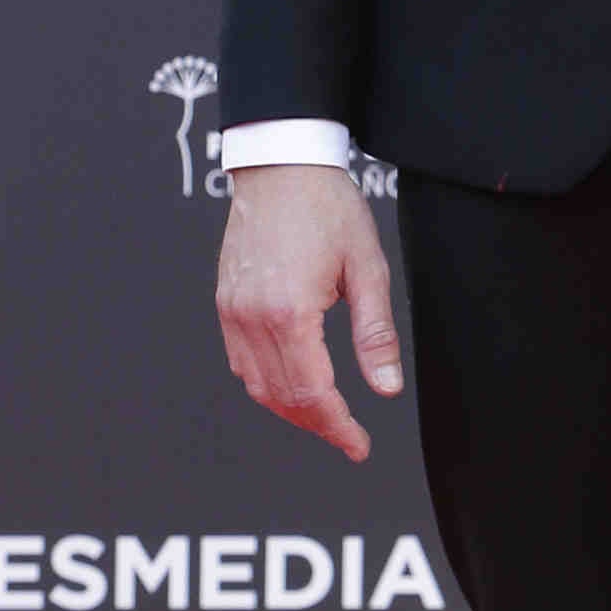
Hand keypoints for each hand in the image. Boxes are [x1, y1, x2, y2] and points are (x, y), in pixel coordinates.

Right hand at [216, 164, 403, 462]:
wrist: (281, 163)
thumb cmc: (328, 206)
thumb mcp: (368, 268)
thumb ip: (375, 334)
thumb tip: (385, 388)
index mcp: (290, 312)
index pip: (313, 394)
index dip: (338, 428)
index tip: (360, 446)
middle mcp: (252, 317)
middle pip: (282, 398)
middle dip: (318, 425)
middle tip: (350, 437)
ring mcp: (232, 310)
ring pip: (257, 386)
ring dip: (292, 410)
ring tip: (327, 417)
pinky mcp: (225, 302)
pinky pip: (240, 362)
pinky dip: (267, 384)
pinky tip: (294, 384)